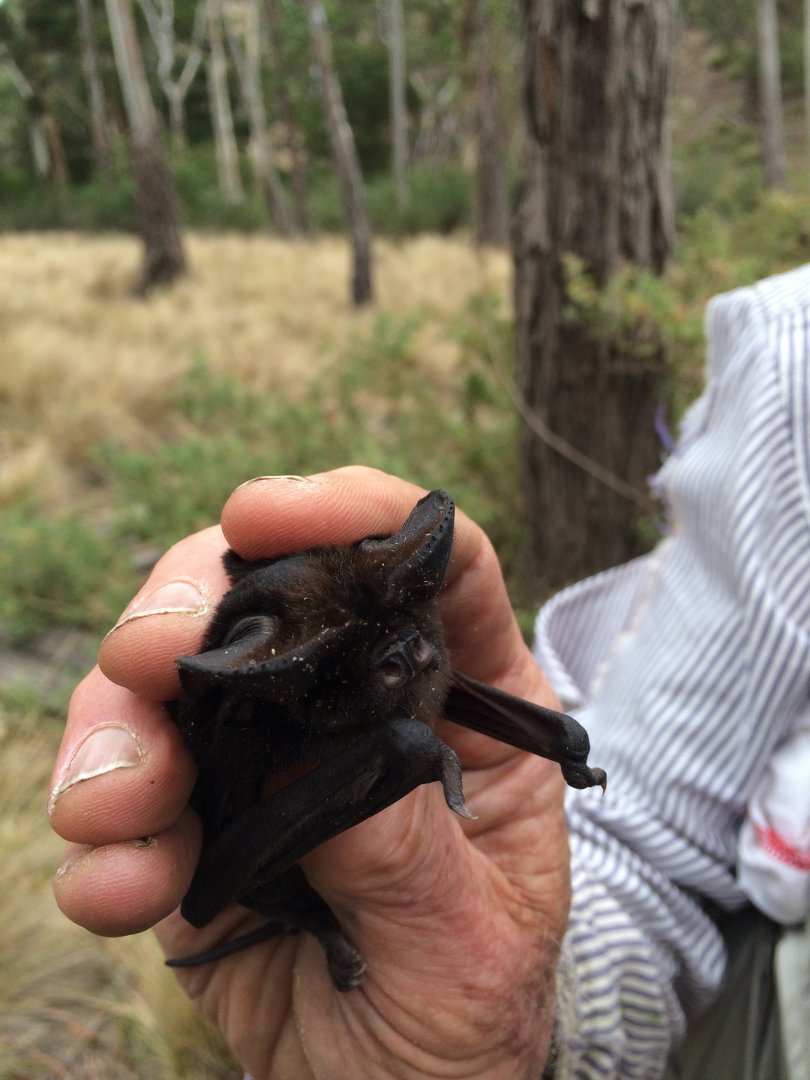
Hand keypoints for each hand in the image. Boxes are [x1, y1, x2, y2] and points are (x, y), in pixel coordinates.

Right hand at [49, 467, 568, 1079]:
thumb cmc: (468, 1016)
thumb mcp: (470, 946)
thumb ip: (406, 850)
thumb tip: (321, 759)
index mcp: (463, 703)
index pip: (431, 564)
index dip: (356, 513)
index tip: (262, 511)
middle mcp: (359, 704)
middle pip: (267, 593)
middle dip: (188, 605)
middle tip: (145, 660)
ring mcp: (270, 756)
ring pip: (172, 682)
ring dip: (119, 729)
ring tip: (112, 812)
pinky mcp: (198, 818)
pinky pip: (128, 791)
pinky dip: (103, 831)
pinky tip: (116, 889)